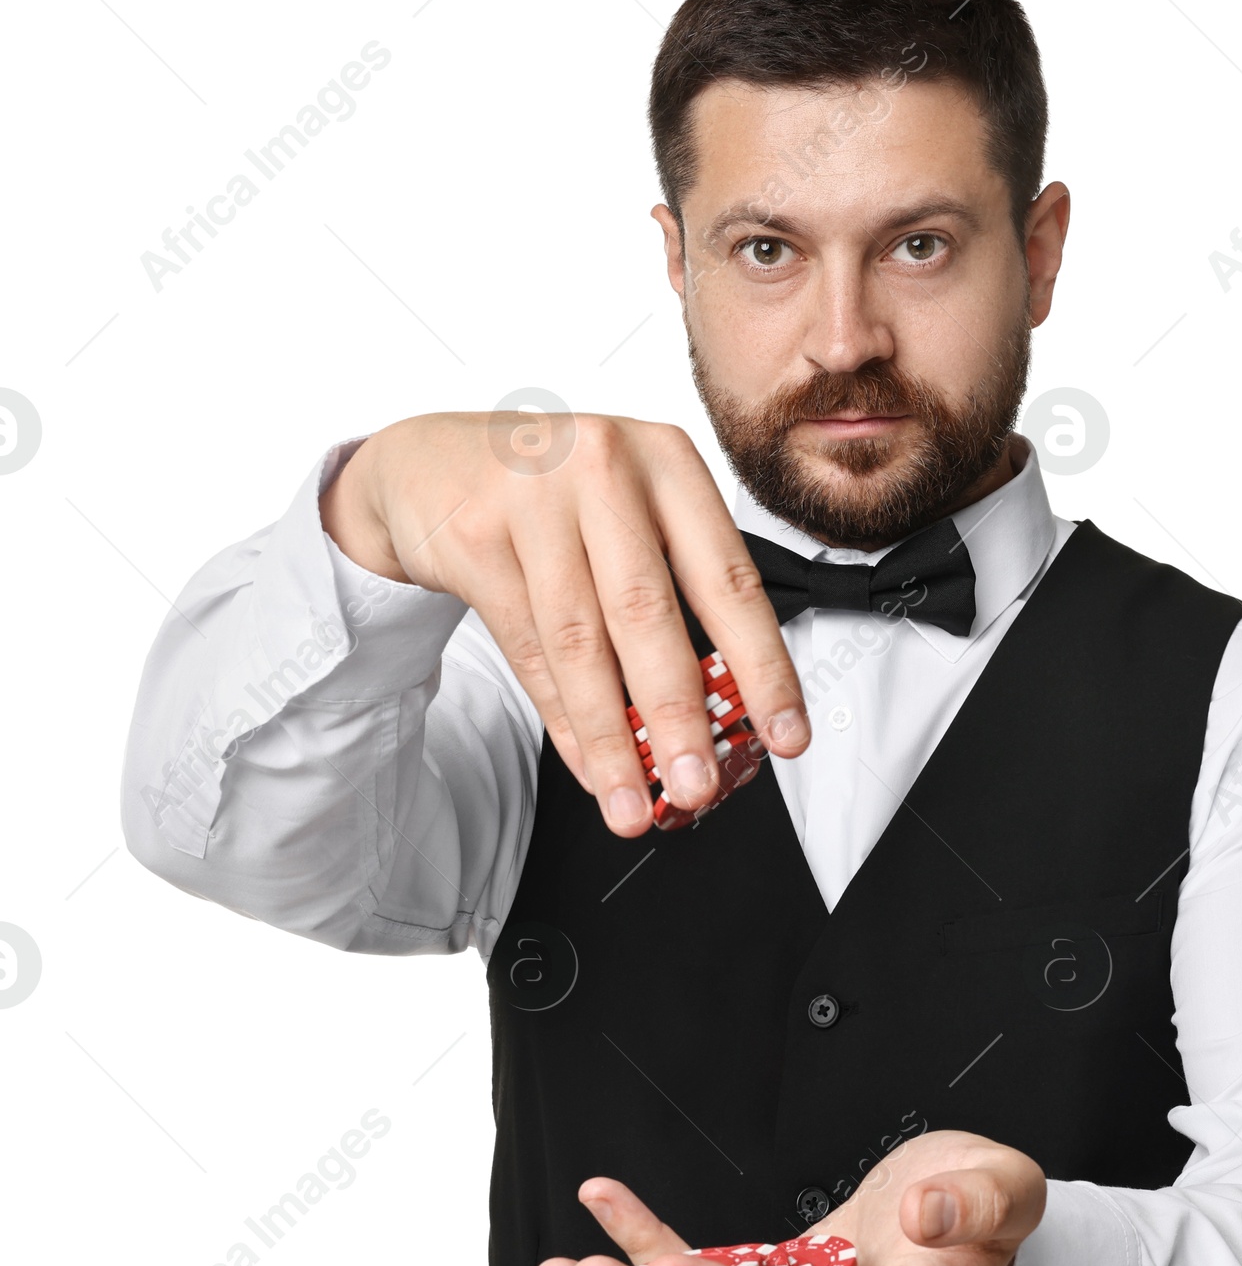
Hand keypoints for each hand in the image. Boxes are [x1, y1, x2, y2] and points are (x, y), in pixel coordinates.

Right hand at [319, 411, 809, 834]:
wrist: (430, 462)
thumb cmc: (556, 499)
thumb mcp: (629, 516)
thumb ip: (675, 595)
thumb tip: (719, 719)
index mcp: (668, 463)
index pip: (729, 579)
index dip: (763, 666)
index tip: (787, 733)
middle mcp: (605, 469)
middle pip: (647, 613)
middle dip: (678, 715)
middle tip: (699, 786)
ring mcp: (533, 499)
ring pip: (580, 642)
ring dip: (612, 738)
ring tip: (634, 803)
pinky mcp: (475, 536)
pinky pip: (527, 649)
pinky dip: (562, 719)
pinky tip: (589, 764)